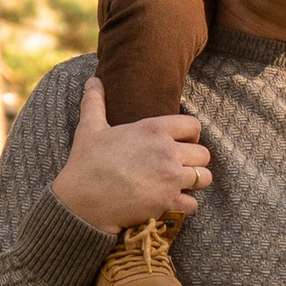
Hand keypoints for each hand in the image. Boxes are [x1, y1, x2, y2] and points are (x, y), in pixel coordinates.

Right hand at [50, 74, 212, 235]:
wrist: (81, 202)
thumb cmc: (86, 163)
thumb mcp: (90, 128)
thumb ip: (95, 102)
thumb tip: (93, 80)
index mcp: (154, 130)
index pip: (193, 126)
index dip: (190, 134)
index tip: (181, 142)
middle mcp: (167, 153)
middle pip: (203, 154)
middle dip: (194, 160)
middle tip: (179, 165)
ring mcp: (170, 179)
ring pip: (204, 178)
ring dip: (194, 181)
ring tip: (180, 183)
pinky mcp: (168, 203)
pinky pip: (193, 204)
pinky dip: (185, 204)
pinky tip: (172, 201)